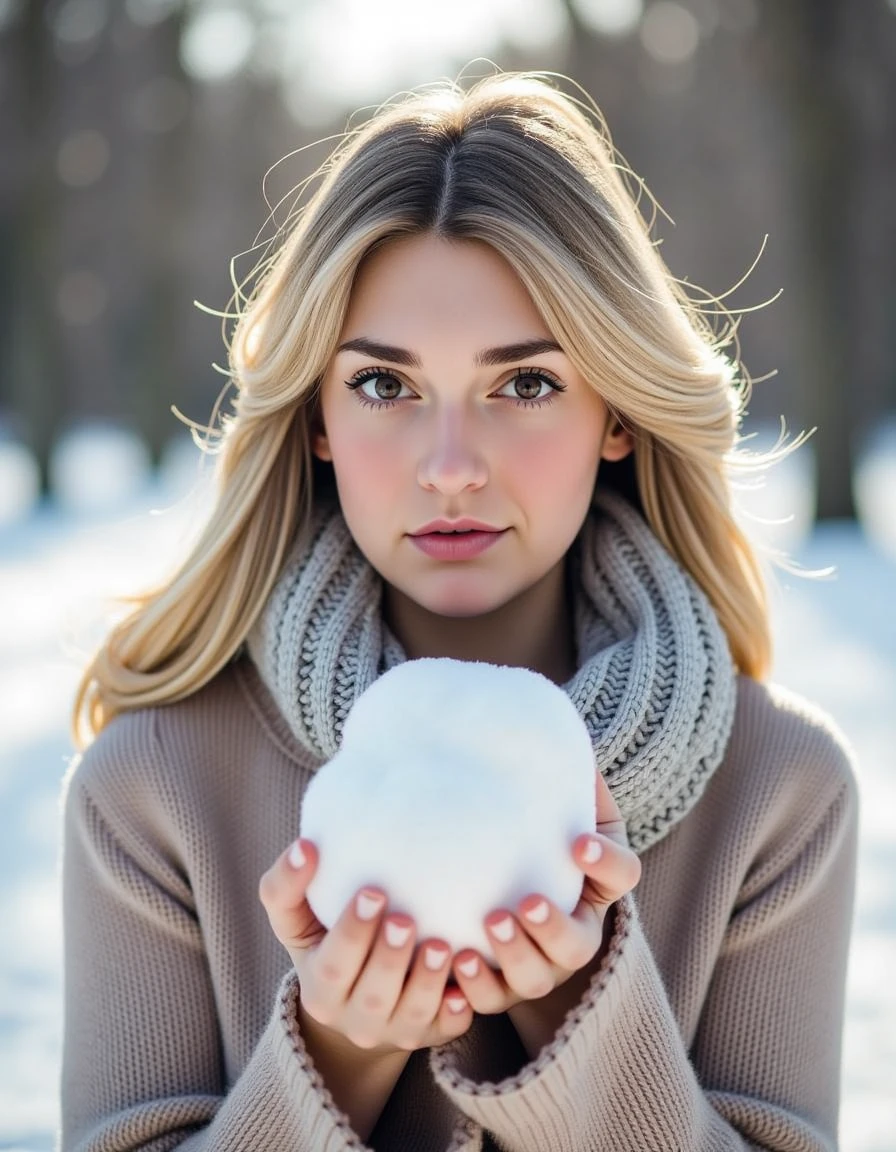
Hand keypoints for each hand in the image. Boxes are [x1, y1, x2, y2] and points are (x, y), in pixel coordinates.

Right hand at [259, 840, 472, 1052]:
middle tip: (406, 921)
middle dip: (390, 958)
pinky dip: (455, 1014)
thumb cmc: (323, 939)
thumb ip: (286, 886)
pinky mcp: (429, 1034)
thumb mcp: (295, 920)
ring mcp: (395, 1030)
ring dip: (427, 982)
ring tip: (442, 946)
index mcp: (320, 989)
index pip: (334, 966)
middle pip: (373, 995)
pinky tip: (464, 992)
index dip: (352, 933)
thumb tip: (305, 847)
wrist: (352, 998)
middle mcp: (355, 1019)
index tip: (372, 892)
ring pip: (412, 1015)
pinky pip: (446, 1031)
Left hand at [451, 770, 640, 1014]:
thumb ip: (549, 767)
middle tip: (523, 902)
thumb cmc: (525, 825)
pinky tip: (452, 967)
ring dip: (513, 958)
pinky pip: (490, 1001)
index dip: (607, 862)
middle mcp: (574, 930)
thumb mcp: (546, 797)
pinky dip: (473, 992)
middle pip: (580, 944)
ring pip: (538, 978)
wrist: (488, 872)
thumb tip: (535, 718)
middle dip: (552, 927)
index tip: (579, 842)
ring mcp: (538, 964)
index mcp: (596, 881)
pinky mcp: (498, 986)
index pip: (621, 875)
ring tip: (484, 927)